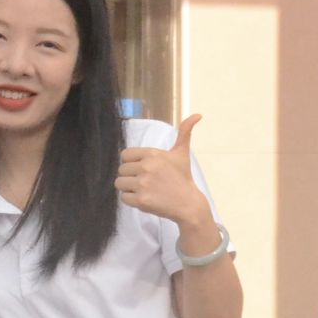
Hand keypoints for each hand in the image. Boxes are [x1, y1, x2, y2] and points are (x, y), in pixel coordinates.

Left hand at [116, 115, 213, 232]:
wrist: (188, 203)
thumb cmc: (182, 177)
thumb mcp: (181, 153)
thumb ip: (184, 132)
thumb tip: (198, 114)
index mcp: (152, 154)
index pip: (124, 155)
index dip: (132, 163)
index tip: (144, 169)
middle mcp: (147, 167)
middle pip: (121, 170)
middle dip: (131, 176)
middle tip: (146, 181)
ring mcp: (143, 184)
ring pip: (119, 184)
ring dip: (129, 188)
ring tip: (145, 190)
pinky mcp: (141, 200)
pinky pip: (123, 198)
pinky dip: (131, 200)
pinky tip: (145, 199)